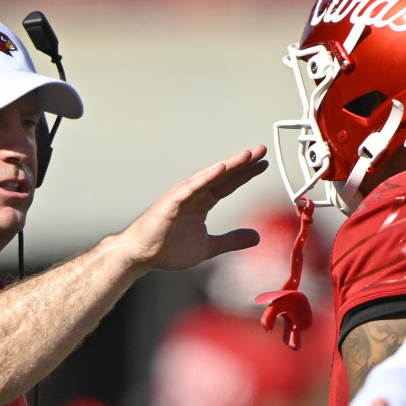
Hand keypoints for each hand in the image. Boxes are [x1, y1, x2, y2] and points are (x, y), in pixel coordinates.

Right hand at [120, 146, 268, 273]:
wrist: (142, 255)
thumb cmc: (167, 249)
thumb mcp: (208, 247)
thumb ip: (231, 240)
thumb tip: (256, 237)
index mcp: (201, 204)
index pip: (227, 185)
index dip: (245, 175)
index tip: (263, 164)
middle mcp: (194, 195)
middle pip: (222, 175)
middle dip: (243, 163)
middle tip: (262, 150)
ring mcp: (182, 196)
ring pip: (210, 177)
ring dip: (229, 165)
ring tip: (247, 155)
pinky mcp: (172, 201)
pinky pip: (192, 187)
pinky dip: (206, 177)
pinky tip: (222, 168)